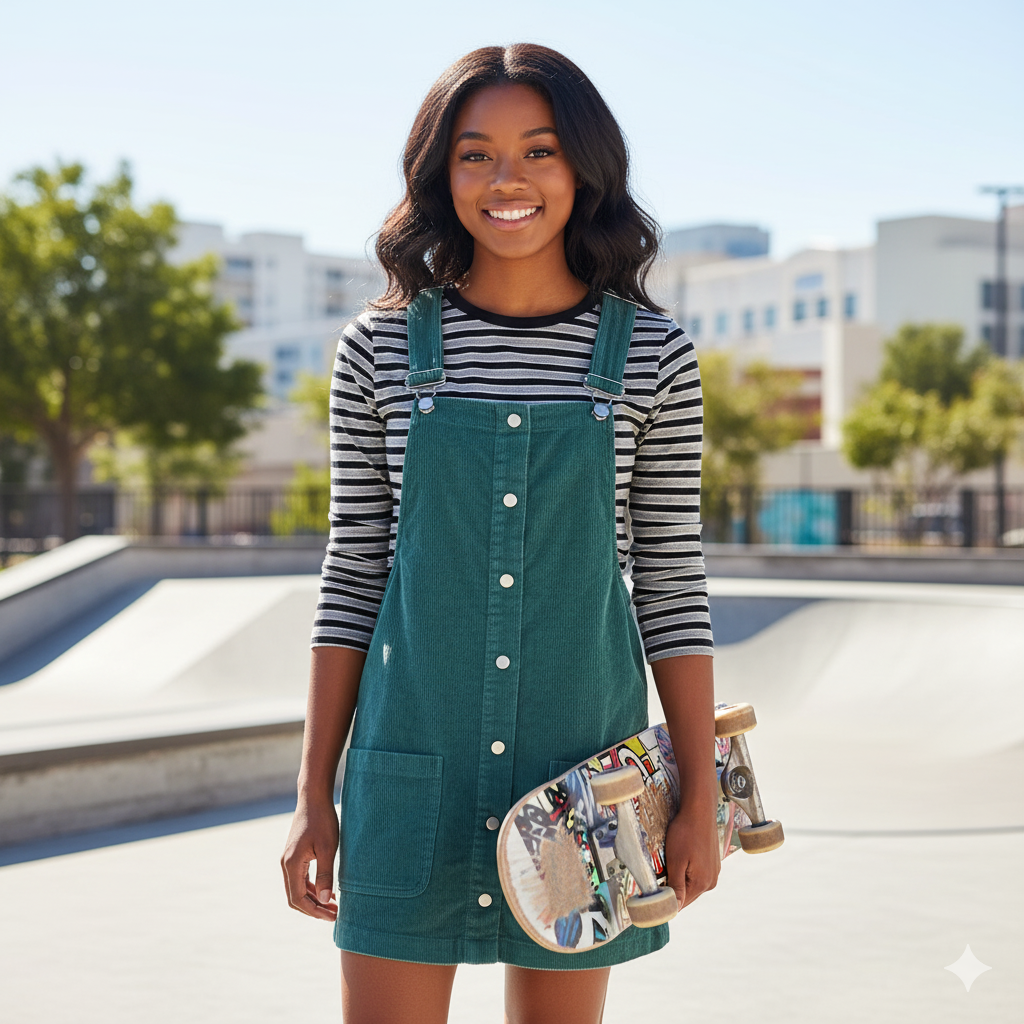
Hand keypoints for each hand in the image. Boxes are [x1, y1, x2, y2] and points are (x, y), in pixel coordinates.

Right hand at [281, 794, 340, 920]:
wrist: (313, 798)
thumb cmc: (323, 820)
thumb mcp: (328, 848)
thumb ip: (325, 875)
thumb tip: (325, 900)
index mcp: (292, 864)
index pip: (298, 899)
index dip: (314, 911)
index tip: (332, 917)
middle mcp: (286, 864)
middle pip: (295, 897)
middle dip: (314, 909)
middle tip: (334, 914)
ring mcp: (289, 859)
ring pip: (297, 889)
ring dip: (313, 899)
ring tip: (333, 905)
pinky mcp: (294, 855)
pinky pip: (300, 878)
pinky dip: (311, 888)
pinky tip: (327, 890)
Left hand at [664, 798, 720, 911]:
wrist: (700, 811)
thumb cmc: (685, 833)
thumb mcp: (676, 861)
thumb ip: (676, 886)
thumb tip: (674, 908)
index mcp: (702, 883)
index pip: (682, 903)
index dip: (667, 902)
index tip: (654, 895)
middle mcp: (711, 881)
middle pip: (688, 895)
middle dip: (673, 890)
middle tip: (658, 878)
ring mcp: (714, 871)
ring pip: (692, 884)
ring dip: (680, 880)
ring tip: (668, 867)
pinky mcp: (713, 862)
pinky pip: (698, 874)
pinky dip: (688, 872)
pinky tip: (681, 860)